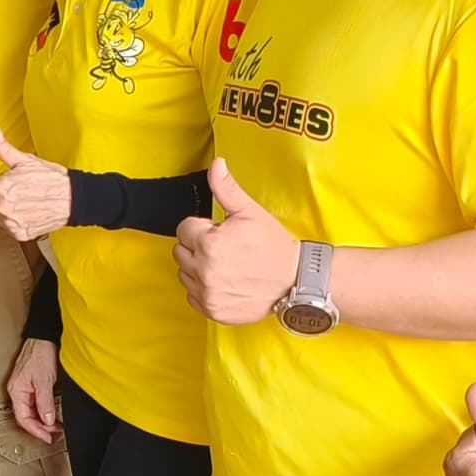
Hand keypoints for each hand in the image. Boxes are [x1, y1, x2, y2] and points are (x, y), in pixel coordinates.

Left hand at [0, 130, 71, 242]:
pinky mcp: (19, 234)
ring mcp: (10, 222)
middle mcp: (2, 206)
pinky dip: (16, 222)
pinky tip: (28, 213)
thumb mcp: (26, 160)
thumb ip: (4, 148)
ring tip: (25, 202)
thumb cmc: (52, 180)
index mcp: (0, 187)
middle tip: (19, 193)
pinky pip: (8, 227)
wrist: (72, 199)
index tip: (9, 183)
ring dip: (7, 210)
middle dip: (0, 196)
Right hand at [5, 338, 61, 442]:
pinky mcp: (32, 384)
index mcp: (16, 391)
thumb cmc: (40, 353)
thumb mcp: (44, 380)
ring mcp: (25, 387)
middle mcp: (18, 391)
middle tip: (56, 431)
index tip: (48, 437)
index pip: (23, 418)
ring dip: (44, 419)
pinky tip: (53, 412)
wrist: (44, 337)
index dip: (36, 430)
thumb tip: (47, 420)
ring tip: (57, 424)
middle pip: (27, 416)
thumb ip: (45, 402)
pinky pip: (36, 402)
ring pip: (32, 410)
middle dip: (41, 426)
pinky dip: (45, 410)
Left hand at [174, 159, 299, 325]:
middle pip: (180, 250)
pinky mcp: (212, 311)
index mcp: (209, 243)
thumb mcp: (250, 212)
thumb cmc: (273, 246)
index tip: (222, 232)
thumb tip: (216, 165)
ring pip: (184, 273)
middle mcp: (204, 270)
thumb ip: (226, 189)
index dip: (204, 227)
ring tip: (227, 265)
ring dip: (199, 268)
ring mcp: (207, 293)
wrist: (295, 281)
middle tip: (226, 248)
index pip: (184, 228)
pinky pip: (192, 295)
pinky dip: (204, 289)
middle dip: (198, 246)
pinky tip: (226, 282)